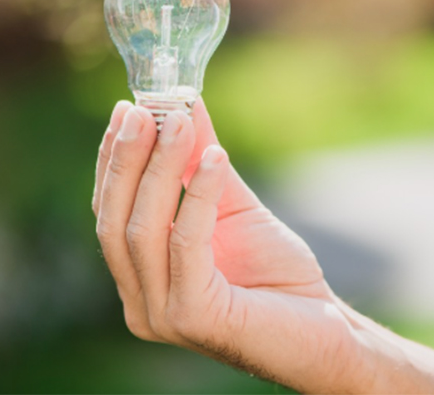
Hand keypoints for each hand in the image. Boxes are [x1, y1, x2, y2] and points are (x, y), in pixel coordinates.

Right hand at [92, 100, 365, 392]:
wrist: (324, 327)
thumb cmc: (278, 274)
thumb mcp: (233, 207)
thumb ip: (200, 165)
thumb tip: (186, 106)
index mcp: (142, 278)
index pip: (109, 213)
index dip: (114, 160)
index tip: (128, 110)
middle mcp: (140, 302)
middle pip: (113, 220)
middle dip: (127, 159)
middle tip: (143, 109)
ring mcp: (160, 315)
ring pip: (141, 230)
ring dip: (159, 168)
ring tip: (180, 122)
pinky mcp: (192, 317)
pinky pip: (185, 243)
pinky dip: (196, 195)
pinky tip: (214, 158)